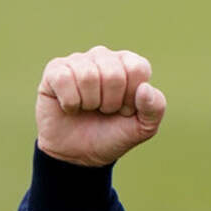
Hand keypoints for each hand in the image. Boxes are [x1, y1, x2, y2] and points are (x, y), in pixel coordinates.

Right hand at [36, 46, 166, 166]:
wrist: (80, 154)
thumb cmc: (113, 134)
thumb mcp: (143, 127)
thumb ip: (155, 108)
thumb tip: (145, 88)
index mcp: (129, 64)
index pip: (137, 69)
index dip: (131, 97)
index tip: (126, 109)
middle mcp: (105, 57)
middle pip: (114, 74)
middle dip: (110, 103)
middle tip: (105, 111)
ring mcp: (78, 61)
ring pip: (88, 76)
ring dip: (90, 103)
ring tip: (89, 108)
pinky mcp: (55, 70)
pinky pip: (63, 78)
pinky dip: (70, 102)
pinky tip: (71, 107)